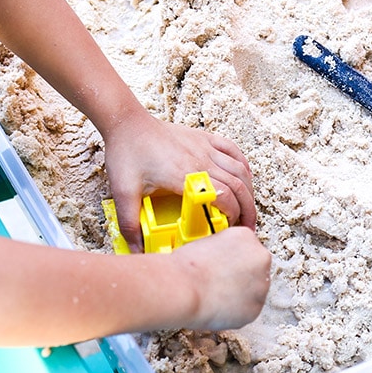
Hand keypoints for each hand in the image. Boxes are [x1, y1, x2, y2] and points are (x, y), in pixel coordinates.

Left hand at [102, 109, 255, 250]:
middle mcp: (200, 160)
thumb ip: (130, 223)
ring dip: (248, 190)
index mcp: (184, 175)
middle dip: (248, 209)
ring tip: (248, 207)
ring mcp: (204, 148)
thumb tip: (136, 250)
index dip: (233, 215)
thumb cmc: (127, 152)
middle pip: (238, 186)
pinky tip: (244, 177)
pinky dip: (243, 165)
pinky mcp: (204, 139)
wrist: (127, 122)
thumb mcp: (123, 192)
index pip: (223, 196)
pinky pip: (233, 150)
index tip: (230, 229)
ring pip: (240, 170)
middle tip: (247, 226)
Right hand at [171, 226, 270, 330]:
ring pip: (253, 292)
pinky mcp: (256, 308)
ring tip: (215, 297)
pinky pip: (247, 311)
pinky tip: (218, 308)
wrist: (183, 288)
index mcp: (247, 237)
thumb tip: (224, 262)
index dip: (232, 263)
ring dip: (239, 296)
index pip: (247, 251)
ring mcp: (261, 285)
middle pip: (254, 270)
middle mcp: (261, 259)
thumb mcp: (208, 244)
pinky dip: (235, 313)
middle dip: (240, 278)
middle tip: (219, 284)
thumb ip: (224, 252)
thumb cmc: (186, 267)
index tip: (224, 269)